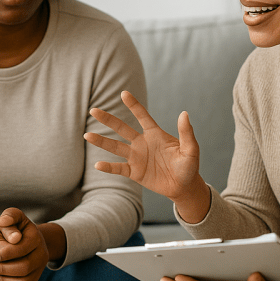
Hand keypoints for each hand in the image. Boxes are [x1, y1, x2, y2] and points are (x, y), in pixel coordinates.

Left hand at [0, 208, 48, 280]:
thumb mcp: (8, 217)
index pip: (23, 248)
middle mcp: (41, 254)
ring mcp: (38, 269)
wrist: (13, 240)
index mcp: (36, 237)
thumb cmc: (8, 228)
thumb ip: (9, 217)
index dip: (7, 254)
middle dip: (5, 269)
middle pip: (26, 267)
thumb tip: (11, 232)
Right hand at [85, 91, 209, 221]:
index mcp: (155, 134)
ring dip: (102, 141)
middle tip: (93, 110)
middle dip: (108, 119)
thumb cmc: (189, 166)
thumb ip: (186, 133)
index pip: (142, 116)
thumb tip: (184, 114)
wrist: (184, 187)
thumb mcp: (191, 149)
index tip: (123, 93)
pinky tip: (98, 164)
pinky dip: (108, 167)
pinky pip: (119, 168)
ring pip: (115, 147)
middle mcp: (142, 143)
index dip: (133, 105)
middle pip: (122, 128)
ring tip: (88, 135)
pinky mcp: (134, 172)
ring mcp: (136, 157)